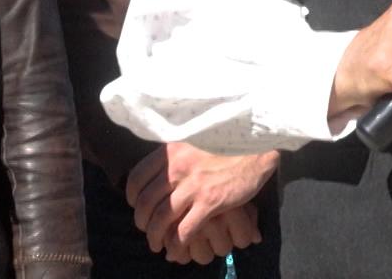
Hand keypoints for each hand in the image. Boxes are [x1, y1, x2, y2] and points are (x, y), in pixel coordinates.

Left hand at [126, 143, 276, 252]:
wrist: (258, 148)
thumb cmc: (227, 145)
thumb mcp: (194, 142)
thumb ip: (174, 157)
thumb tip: (156, 175)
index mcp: (171, 151)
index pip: (137, 178)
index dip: (133, 197)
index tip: (138, 206)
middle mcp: (177, 167)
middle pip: (145, 203)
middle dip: (142, 222)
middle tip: (147, 229)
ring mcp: (193, 186)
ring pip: (160, 220)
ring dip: (154, 237)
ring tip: (157, 244)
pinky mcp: (210, 201)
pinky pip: (184, 230)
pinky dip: (176, 244)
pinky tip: (176, 249)